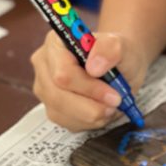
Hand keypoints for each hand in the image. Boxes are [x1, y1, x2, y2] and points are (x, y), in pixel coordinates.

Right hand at [30, 30, 146, 130]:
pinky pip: (66, 122)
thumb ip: (109, 48)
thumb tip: (94, 67)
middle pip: (57, 95)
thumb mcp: (120, 44)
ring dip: (91, 114)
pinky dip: (88, 121)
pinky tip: (101, 110)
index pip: (63, 73)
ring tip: (111, 105)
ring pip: (60, 112)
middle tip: (115, 103)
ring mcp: (45, 88)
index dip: (88, 87)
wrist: (120, 65)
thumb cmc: (116, 53)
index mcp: (56, 43)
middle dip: (90, 105)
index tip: (113, 94)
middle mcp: (45, 65)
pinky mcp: (52, 107)